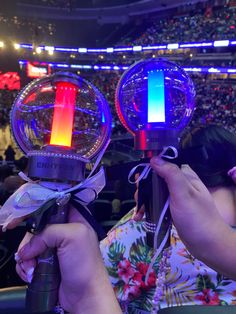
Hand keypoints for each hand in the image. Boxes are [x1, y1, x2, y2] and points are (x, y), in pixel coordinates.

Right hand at [16, 208, 121, 313]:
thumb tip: (29, 247)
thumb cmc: (85, 264)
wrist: (84, 296)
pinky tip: (31, 274)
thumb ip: (49, 232)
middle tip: (29, 252)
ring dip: (26, 257)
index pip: (53, 204)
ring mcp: (53, 247)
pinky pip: (28, 258)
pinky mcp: (45, 262)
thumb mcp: (73, 237)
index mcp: (74, 218)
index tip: (23, 218)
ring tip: (32, 269)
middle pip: (37, 225)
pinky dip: (25, 266)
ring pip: (30, 243)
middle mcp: (63, 230)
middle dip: (29, 240)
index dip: (37, 208)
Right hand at [150, 156, 235, 278]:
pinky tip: (140, 217)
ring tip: (138, 212)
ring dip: (144, 200)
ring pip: (155, 193)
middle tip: (138, 200)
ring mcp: (175, 198)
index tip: (140, 179)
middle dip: (144, 188)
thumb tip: (154, 159)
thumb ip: (171, 174)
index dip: (151, 169)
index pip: (165, 164)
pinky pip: (157, 205)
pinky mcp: (172, 210)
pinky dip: (148, 209)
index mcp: (185, 176)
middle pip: (156, 180)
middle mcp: (180, 184)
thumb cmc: (196, 217)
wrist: (207, 245)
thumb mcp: (183, 193)